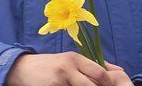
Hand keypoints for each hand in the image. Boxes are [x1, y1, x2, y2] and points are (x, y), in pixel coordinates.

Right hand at [5, 52, 131, 85]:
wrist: (23, 69)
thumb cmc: (51, 66)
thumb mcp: (69, 61)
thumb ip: (91, 66)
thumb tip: (118, 71)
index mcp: (75, 58)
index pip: (99, 72)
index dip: (108, 83)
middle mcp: (68, 68)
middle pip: (93, 85)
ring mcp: (59, 80)